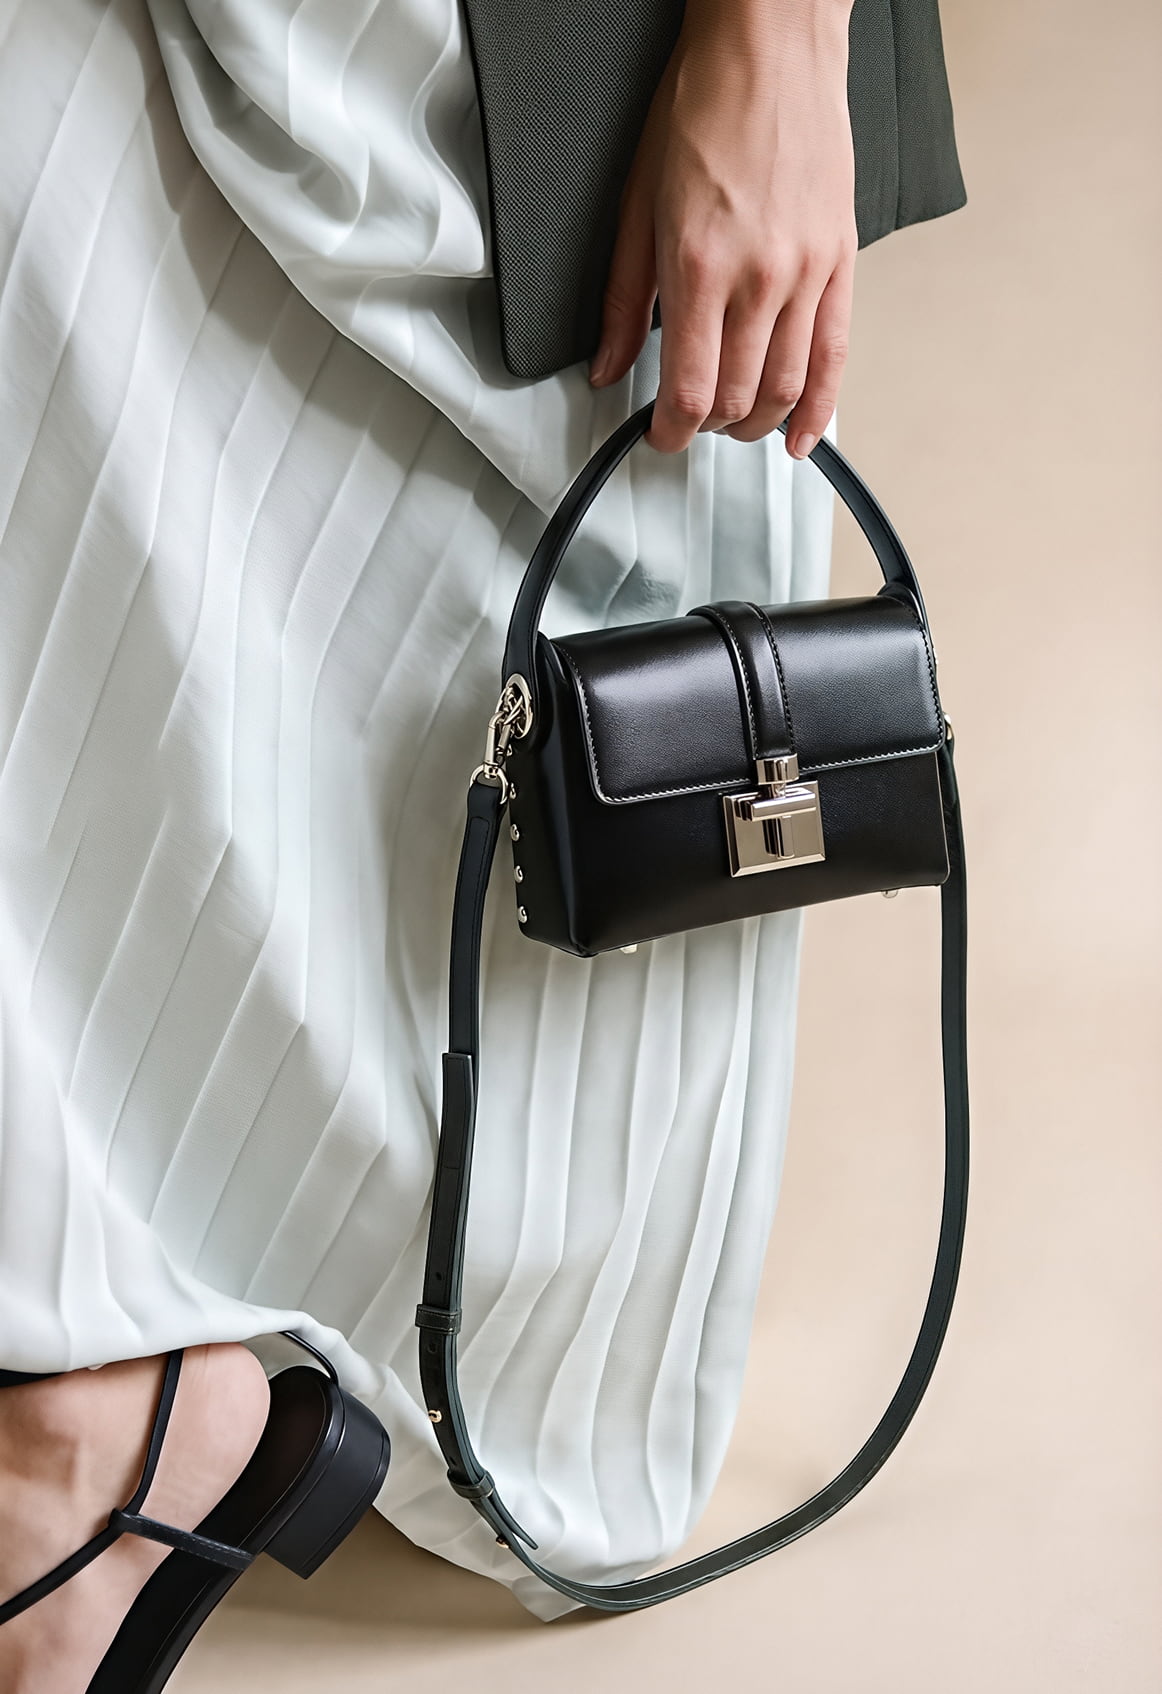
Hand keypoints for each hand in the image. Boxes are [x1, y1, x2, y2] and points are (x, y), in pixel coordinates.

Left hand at [588, 0, 856, 456]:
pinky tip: (803, 436)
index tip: (660, 436)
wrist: (770, 46)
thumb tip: (607, 366)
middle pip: (738, 398)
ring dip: (756, 423)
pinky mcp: (841, 261)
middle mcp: (760, 277)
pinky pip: (835, 356)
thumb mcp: (638, 204)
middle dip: (709, 426)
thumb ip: (624, 300)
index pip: (690, 390)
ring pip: (785, 387)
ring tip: (735, 423)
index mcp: (700, 266)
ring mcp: (807, 272)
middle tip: (691, 421)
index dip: (671, 431)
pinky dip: (819, 408)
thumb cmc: (703, 107)